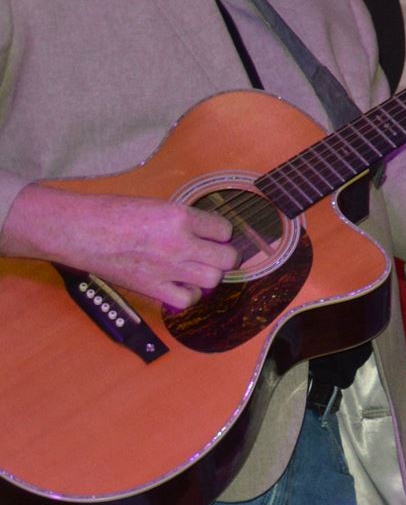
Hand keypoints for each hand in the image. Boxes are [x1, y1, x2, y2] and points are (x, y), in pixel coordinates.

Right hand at [0, 185, 238, 311]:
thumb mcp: (156, 205)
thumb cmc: (112, 213)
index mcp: (180, 217)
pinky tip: (180, 285)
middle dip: (224, 256)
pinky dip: (188, 295)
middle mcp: (179, 243)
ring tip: (197, 269)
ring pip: (213, 280)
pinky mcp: (151, 287)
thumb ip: (182, 220)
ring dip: (209, 275)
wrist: (80, 231)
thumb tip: (205, 232)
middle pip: (227, 258)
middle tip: (212, 254)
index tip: (213, 235)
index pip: (224, 229)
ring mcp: (167, 268)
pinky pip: (187, 300)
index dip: (221, 233)